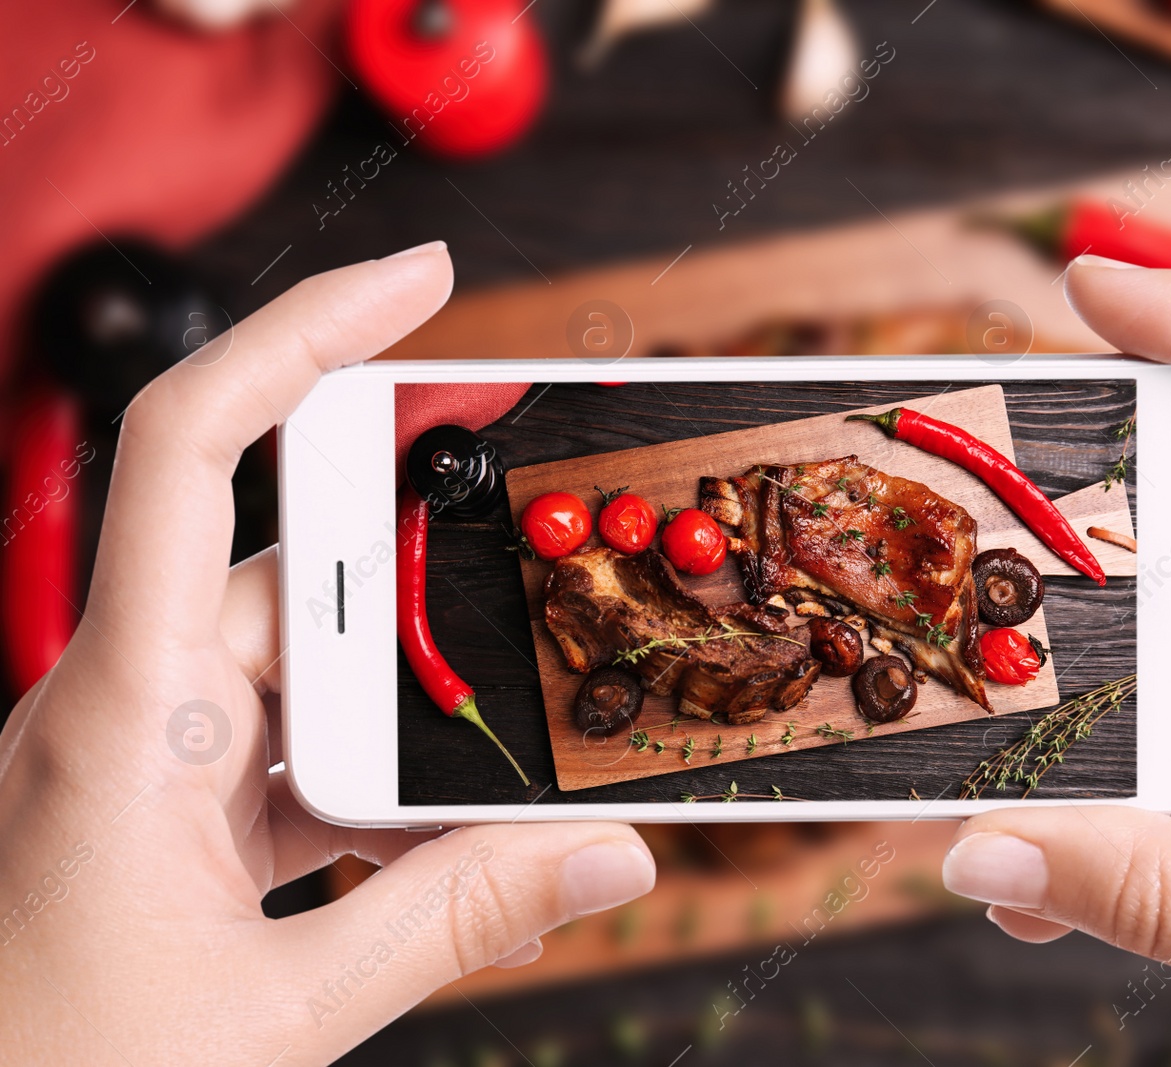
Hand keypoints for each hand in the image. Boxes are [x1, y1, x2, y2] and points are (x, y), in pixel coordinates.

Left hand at [0, 245, 655, 1065]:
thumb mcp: (278, 1015)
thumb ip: (455, 921)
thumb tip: (606, 854)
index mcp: (119, 715)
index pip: (190, 451)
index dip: (301, 334)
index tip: (420, 282)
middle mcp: (122, 706)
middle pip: (294, 579)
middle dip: (424, 616)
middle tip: (526, 644)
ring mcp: (141, 759)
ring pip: (306, 678)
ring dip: (403, 733)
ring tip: (481, 819)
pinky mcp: (164, 814)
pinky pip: (288, 756)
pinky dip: (369, 794)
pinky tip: (422, 861)